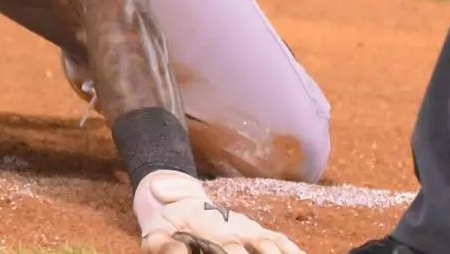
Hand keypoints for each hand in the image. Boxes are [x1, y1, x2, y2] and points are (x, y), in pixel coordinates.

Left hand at [135, 171, 304, 253]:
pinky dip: (293, 249)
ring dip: (278, 253)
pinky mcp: (257, 230)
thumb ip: (164, 246)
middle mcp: (233, 230)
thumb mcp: (157, 235)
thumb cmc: (168, 225)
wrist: (177, 201)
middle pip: (255, 249)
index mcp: (209, 231)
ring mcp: (247, 229)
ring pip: (270, 244)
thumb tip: (181, 253)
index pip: (229, 250)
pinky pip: (279, 239)